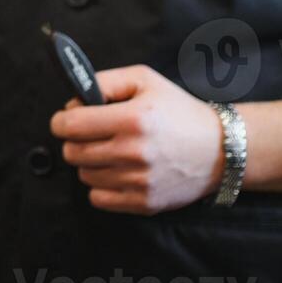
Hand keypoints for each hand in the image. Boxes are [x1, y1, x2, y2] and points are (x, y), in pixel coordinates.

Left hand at [49, 65, 225, 214]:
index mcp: (133, 119)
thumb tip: (72, 101)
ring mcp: (139, 181)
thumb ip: (104, 82)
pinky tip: (117, 171)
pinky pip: (98, 199)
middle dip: (74, 140)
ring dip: (90, 163)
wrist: (221, 149)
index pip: (70, 126)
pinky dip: (101, 186)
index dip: (60, 121)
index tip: (65, 119)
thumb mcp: (144, 80)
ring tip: (110, 151)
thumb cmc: (179, 111)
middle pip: (72, 152)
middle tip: (91, 134)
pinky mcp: (144, 202)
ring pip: (84, 175)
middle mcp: (134, 152)